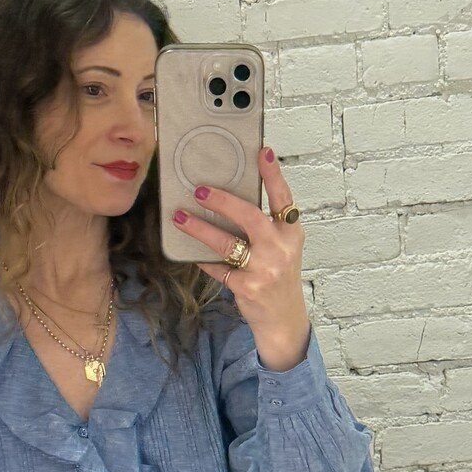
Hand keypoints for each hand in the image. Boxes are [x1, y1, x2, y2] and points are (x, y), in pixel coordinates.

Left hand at [170, 146, 310, 371]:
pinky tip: (191, 253)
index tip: (263, 152)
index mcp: (291, 233)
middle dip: (223, 202)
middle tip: (200, 190)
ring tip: (181, 217)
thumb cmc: (279, 277)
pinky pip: (218, 268)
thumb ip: (266, 226)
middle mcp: (281, 249)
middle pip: (250, 217)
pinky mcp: (247, 287)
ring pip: (227, 243)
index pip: (283, 198)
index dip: (273, 175)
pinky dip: (203, 259)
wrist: (284, 320)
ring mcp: (265, 269)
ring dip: (200, 228)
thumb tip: (231, 199)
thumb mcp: (283, 248)